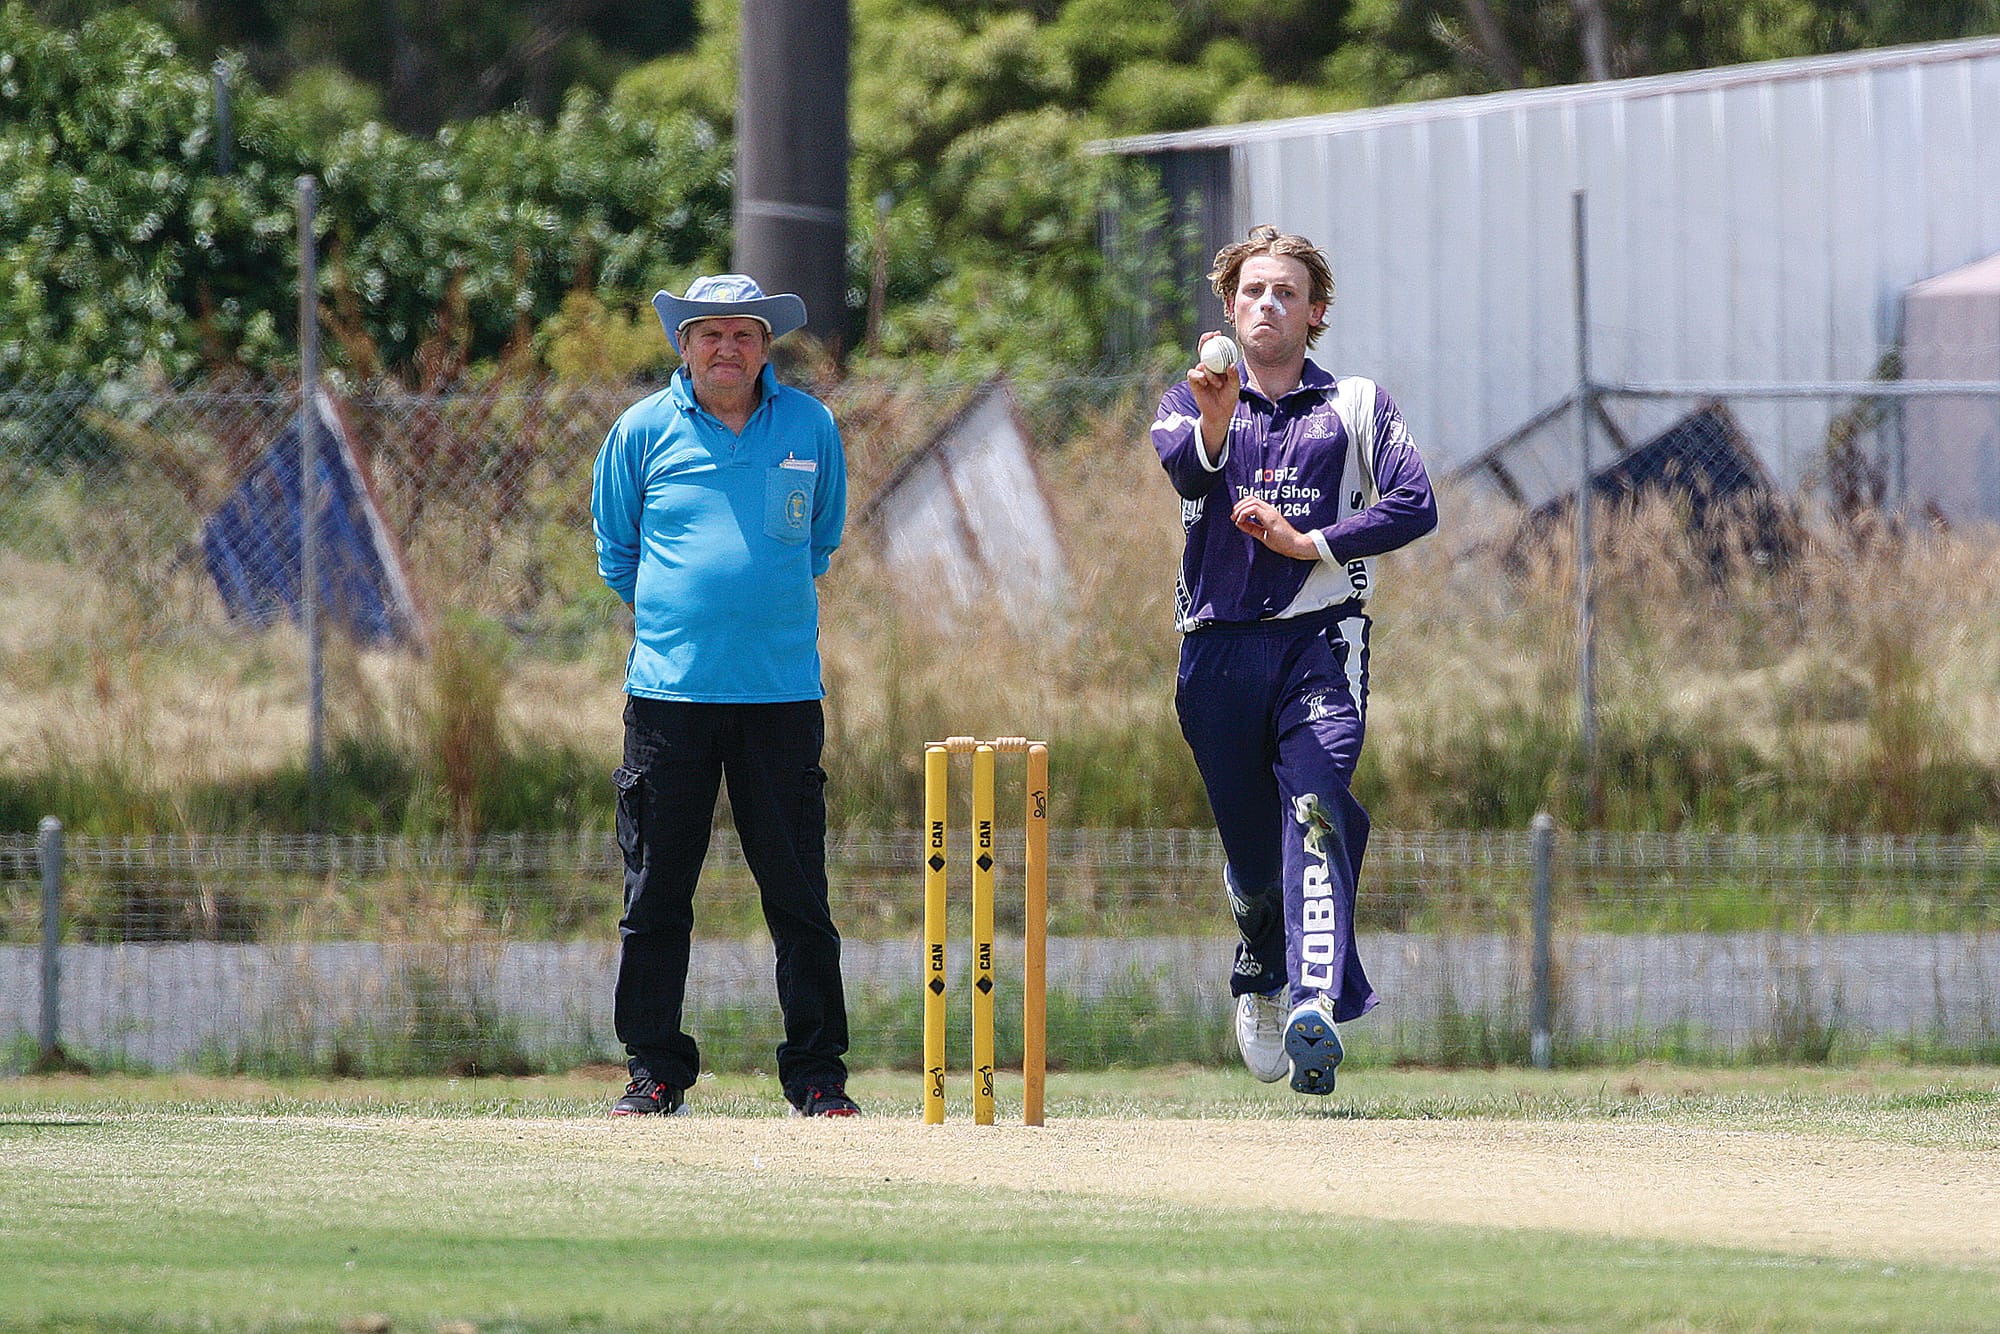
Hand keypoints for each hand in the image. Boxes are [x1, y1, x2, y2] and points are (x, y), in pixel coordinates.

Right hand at [1186, 331, 1238, 453]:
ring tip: (1218, 385)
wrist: (1219, 414)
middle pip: (1204, 350)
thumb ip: (1233, 375)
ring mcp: (1200, 374)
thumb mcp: (1234, 386)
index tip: (1218, 333)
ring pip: (1202, 365)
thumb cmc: (1228, 399)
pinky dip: (1199, 376)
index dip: (1215, 340)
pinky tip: (1204, 382)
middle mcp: (1209, 368)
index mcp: (1220, 366)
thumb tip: (1231, 364)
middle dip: (1205, 340)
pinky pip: (1193, 373)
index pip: (1216, 350)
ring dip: (1211, 374)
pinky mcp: (1193, 382)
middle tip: (1210, 336)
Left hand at [1231, 495, 1316, 559]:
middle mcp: (1270, 509)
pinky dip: (1244, 513)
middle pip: (1251, 498)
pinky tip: (1241, 521)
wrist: (1295, 545)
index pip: (1252, 501)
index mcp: (1268, 512)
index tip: (1234, 517)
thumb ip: (1251, 527)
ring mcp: (1271, 512)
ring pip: (1251, 501)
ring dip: (1240, 509)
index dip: (1241, 506)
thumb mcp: (1262, 534)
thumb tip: (1239, 523)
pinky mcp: (1271, 517)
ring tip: (1236, 518)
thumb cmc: (1283, 541)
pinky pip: (1253, 509)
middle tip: (1233, 516)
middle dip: (1238, 506)